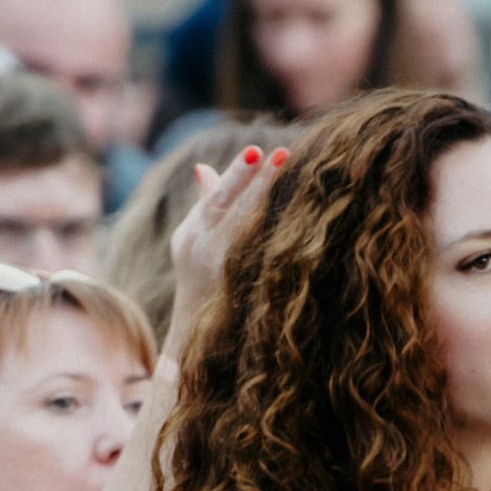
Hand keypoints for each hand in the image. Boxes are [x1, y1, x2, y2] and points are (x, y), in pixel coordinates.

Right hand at [164, 144, 281, 356]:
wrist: (193, 339)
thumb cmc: (199, 281)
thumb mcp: (193, 242)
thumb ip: (203, 205)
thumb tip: (204, 168)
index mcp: (189, 235)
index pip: (217, 197)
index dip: (238, 174)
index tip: (257, 151)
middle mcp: (201, 249)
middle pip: (230, 208)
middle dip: (254, 181)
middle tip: (280, 155)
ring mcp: (219, 270)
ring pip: (246, 230)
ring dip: (269, 205)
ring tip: (293, 183)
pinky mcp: (237, 288)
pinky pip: (259, 259)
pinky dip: (277, 240)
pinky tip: (301, 225)